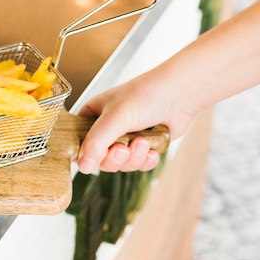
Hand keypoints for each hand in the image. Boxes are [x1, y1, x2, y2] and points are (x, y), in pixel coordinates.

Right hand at [76, 73, 193, 173]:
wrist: (181, 94)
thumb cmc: (146, 94)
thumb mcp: (115, 117)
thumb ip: (97, 141)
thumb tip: (82, 165)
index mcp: (92, 116)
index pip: (79, 143)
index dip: (86, 154)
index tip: (97, 155)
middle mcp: (106, 129)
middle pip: (100, 159)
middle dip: (115, 158)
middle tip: (123, 150)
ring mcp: (125, 139)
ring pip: (120, 164)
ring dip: (133, 158)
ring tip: (143, 143)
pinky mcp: (142, 147)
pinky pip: (137, 165)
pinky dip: (145, 161)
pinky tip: (152, 150)